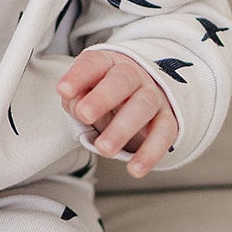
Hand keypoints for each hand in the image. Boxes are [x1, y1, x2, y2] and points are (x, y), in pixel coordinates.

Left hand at [56, 49, 176, 179]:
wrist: (141, 96)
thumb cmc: (105, 95)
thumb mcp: (84, 93)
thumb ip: (76, 97)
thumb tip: (76, 104)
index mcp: (108, 63)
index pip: (94, 63)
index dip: (79, 76)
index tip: (64, 90)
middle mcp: (134, 75)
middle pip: (122, 80)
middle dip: (103, 97)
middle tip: (84, 114)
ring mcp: (153, 96)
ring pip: (143, 106)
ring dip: (123, 128)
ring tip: (104, 149)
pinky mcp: (168, 119)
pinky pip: (164, 134)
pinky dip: (150, 153)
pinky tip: (135, 168)